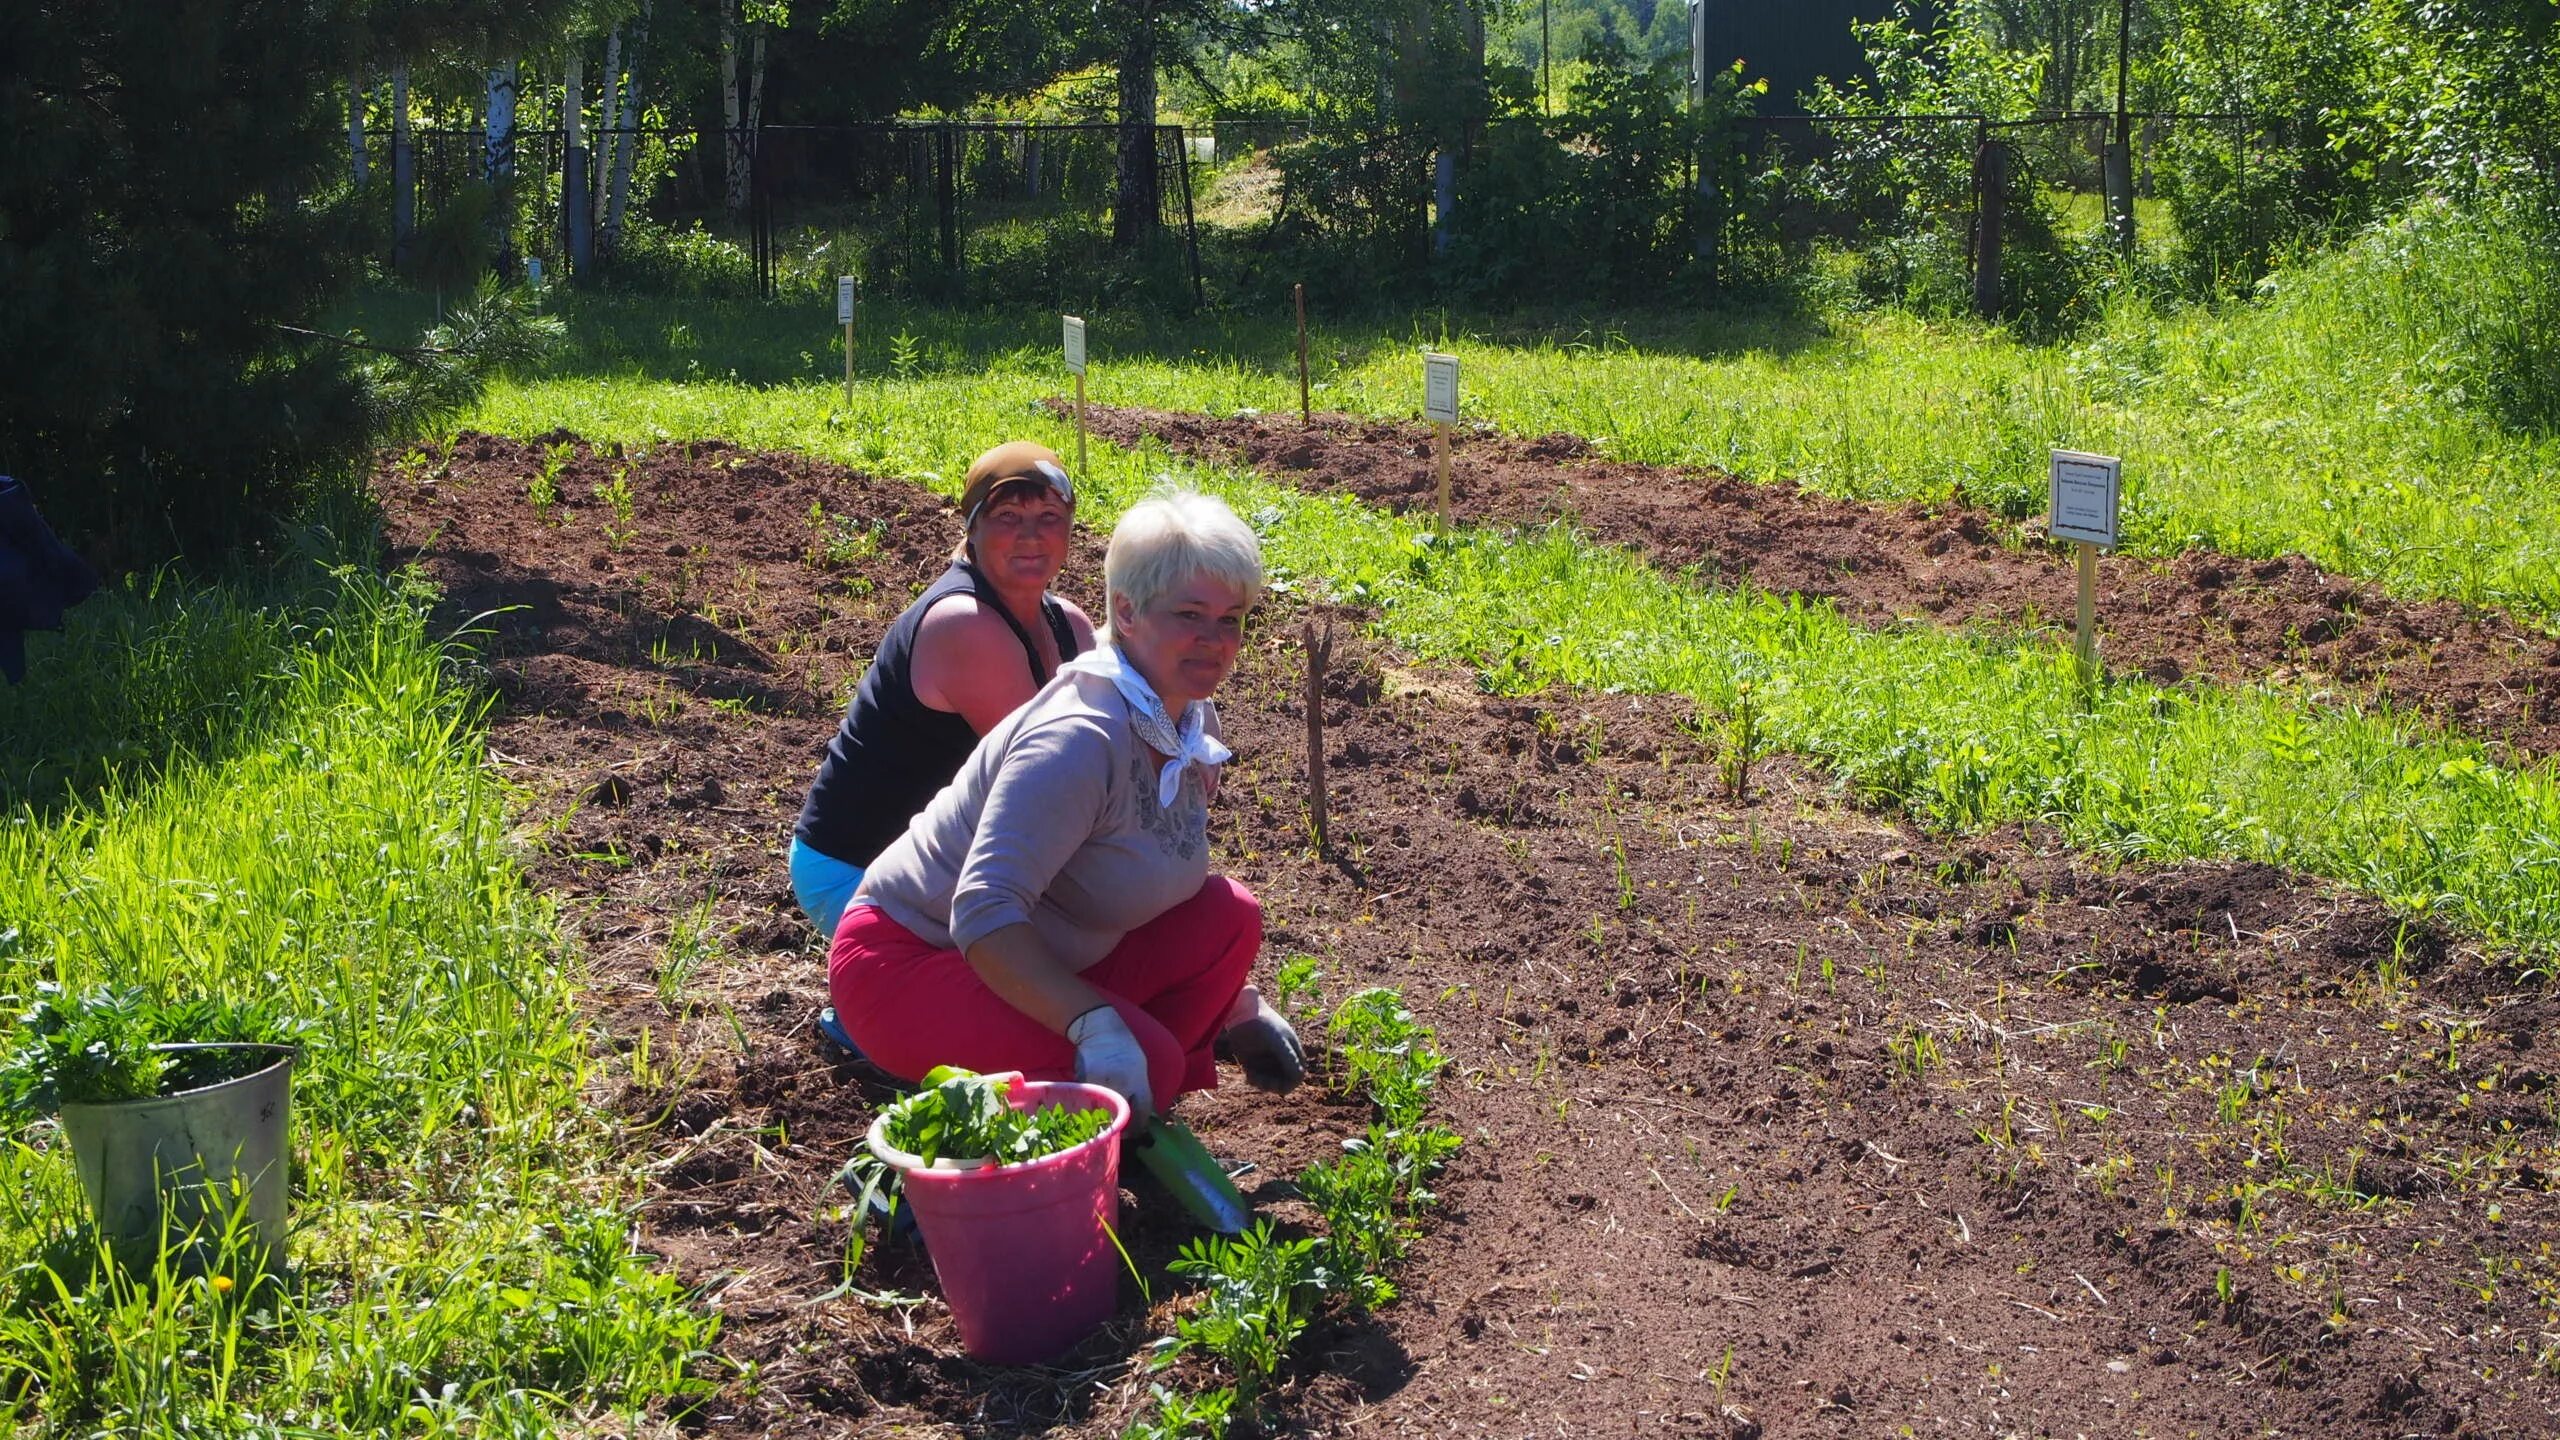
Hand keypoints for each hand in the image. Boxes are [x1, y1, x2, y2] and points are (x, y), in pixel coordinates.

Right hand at [1067, 1005, 1154, 1120]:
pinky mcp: (1085, 1080)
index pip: (1141, 1112)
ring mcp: (1102, 1082)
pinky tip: (1093, 1106)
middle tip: (1120, 1131)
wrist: (1101, 1030)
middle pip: (1121, 1114)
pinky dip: (1091, 1106)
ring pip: (1103, 1110)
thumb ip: (1140, 1090)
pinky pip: (1089, 1100)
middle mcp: (1120, 1083)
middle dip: (1121, 1125)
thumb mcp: (1140, 1068)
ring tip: (1105, 1121)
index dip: (1139, 1126)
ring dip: (1104, 1118)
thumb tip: (1142, 1115)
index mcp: (1138, 1080)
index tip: (1136, 1132)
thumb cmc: (1125, 1049)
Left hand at [1221, 987, 1303, 1092]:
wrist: (1242, 1013)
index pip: (1298, 1075)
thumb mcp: (1278, 1041)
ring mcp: (1266, 1061)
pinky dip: (1253, 1080)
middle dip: (1274, 1085)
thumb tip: (1300, 1076)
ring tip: (1253, 1077)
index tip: (1280, 1086)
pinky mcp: (1252, 1063)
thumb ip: (1289, 1058)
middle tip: (1263, 1082)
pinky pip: (1256, 1079)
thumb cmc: (1264, 1023)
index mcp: (1292, 1052)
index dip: (1291, 1083)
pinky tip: (1248, 1074)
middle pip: (1283, 1082)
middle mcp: (1280, 1059)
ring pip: (1269, 1083)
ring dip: (1262, 1084)